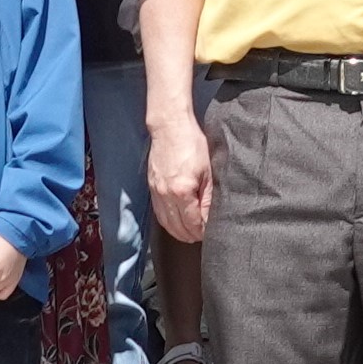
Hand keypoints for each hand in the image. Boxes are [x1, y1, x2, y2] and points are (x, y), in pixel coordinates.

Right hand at [148, 110, 214, 242]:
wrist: (170, 127)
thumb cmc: (192, 144)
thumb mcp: (208, 171)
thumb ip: (209, 197)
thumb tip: (210, 217)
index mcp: (181, 192)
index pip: (193, 224)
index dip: (203, 232)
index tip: (210, 233)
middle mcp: (165, 195)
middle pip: (178, 228)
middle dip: (191, 235)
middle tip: (202, 236)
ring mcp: (156, 192)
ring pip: (166, 223)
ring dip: (179, 232)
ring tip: (191, 234)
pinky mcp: (151, 187)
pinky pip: (159, 212)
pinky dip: (168, 222)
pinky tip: (176, 222)